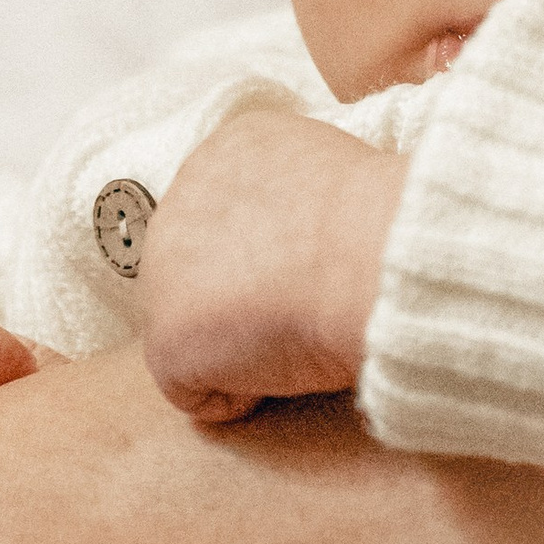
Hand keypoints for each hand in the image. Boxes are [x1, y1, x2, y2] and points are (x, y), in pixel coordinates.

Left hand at [138, 109, 406, 422]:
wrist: (369, 255)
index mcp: (231, 150)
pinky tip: (287, 364)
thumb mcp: (343, 183)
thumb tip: (311, 245)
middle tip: (306, 310)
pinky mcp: (165, 338)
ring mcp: (162, 269)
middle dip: (244, 300)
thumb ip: (305, 205)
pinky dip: (244, 394)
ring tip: (302, 334)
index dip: (271, 257)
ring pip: (197, 331)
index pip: (231, 218)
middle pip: (201, 271)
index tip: (314, 271)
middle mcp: (182, 196)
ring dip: (243, 347)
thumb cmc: (380, 223)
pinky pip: (197, 389)